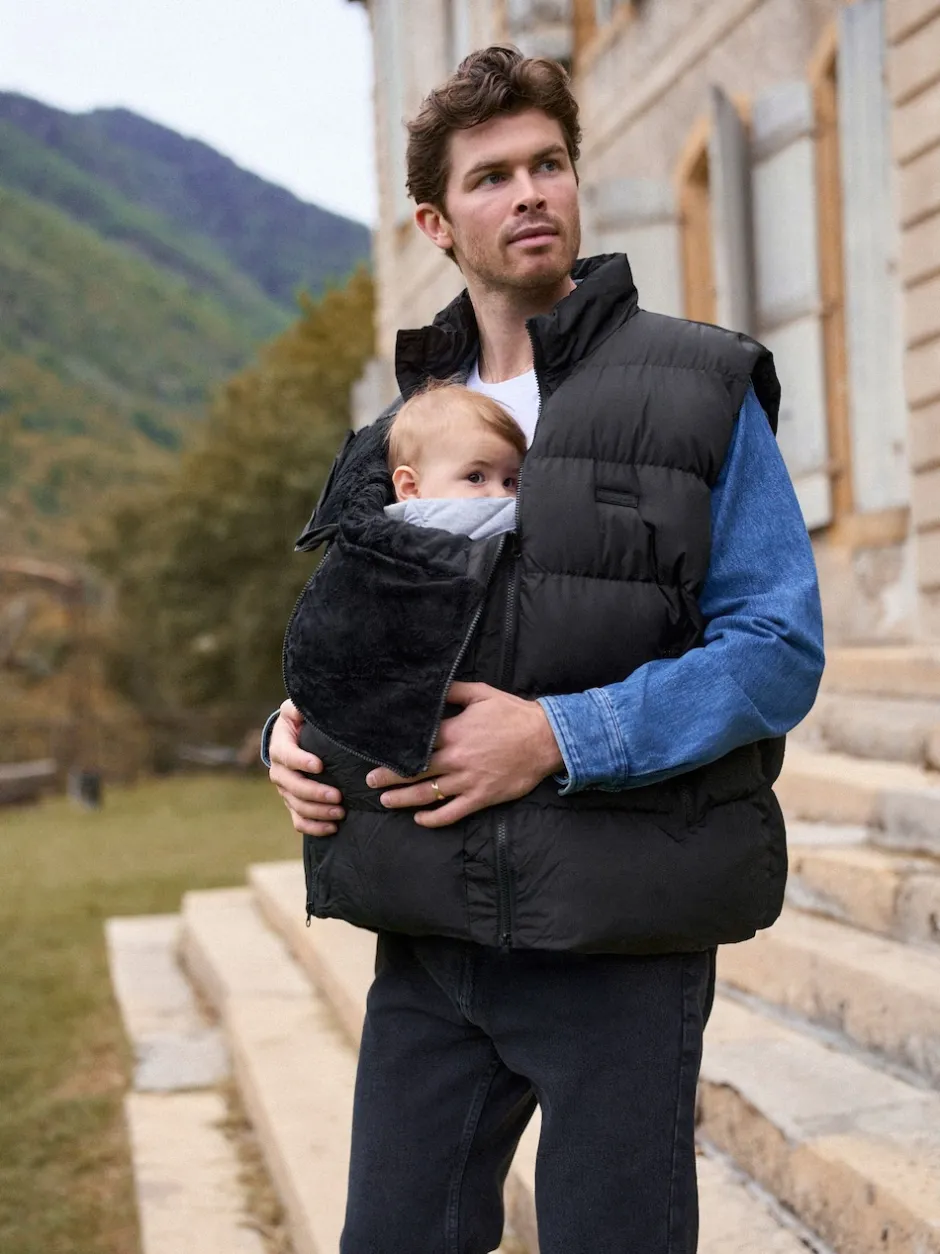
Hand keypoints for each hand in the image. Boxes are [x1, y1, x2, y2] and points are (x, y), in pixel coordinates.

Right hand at [268, 698, 345, 835]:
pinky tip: (332, 828)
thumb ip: (298, 707)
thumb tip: (300, 707)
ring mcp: (286, 790)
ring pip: (296, 806)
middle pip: (292, 786)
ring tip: (340, 813)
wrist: (293, 740)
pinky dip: (314, 827)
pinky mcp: (293, 804)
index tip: (320, 766)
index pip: (287, 755)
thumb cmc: (300, 722)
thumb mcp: (296, 710)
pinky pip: (299, 820)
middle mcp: (279, 771)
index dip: (301, 761)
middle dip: (314, 793)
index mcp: (280, 747)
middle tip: (338, 796)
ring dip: (318, 812)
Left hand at [365, 682, 563, 827]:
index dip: (394, 748)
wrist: (545, 738)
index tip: (377, 751)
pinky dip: (433, 818)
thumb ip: (451, 692)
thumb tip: (429, 687)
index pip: (415, 743)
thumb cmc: (513, 714)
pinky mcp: (480, 797)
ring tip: (386, 800)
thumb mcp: (481, 694)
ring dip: (403, 799)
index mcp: (453, 733)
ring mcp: (467, 781)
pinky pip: (451, 813)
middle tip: (370, 780)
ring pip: (427, 794)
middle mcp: (455, 759)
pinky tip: (420, 818)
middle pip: (413, 771)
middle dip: (388, 777)